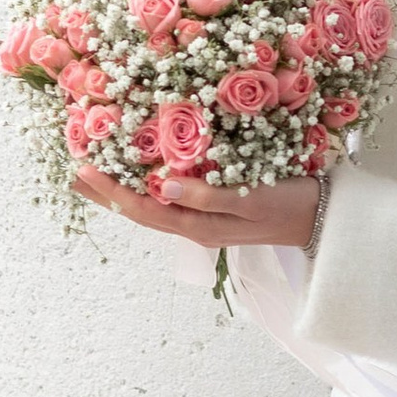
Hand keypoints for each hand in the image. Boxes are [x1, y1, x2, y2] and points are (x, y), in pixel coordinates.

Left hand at [69, 168, 323, 253]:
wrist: (323, 218)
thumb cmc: (289, 203)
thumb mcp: (250, 198)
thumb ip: (207, 195)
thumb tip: (162, 185)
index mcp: (198, 226)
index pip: (143, 209)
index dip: (111, 191)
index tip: (83, 169)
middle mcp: (195, 227)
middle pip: (139, 212)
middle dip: (106, 194)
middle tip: (73, 174)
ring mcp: (204, 221)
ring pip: (152, 209)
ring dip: (123, 193)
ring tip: (96, 177)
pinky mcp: (214, 210)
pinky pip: (170, 203)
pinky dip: (147, 190)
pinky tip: (142, 178)